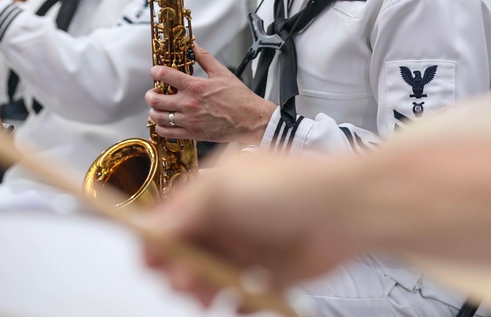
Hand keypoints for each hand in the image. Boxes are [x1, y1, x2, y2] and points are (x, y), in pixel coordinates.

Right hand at [143, 153, 359, 305]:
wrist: (344, 211)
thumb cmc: (287, 187)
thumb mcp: (219, 188)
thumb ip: (182, 211)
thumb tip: (151, 229)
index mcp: (213, 190)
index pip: (173, 216)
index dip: (157, 239)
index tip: (147, 259)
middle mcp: (230, 218)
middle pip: (189, 250)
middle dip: (177, 268)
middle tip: (178, 281)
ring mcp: (250, 246)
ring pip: (211, 275)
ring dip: (201, 288)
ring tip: (204, 296)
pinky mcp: (273, 273)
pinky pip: (244, 295)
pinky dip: (236, 303)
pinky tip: (234, 302)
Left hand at [145, 43, 275, 144]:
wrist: (251, 120)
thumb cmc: (239, 97)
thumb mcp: (222, 72)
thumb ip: (204, 58)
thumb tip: (193, 46)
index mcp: (194, 86)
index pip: (164, 75)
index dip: (155, 71)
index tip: (155, 71)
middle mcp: (189, 104)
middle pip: (154, 99)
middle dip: (151, 94)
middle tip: (155, 92)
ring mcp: (189, 121)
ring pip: (158, 117)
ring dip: (154, 110)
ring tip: (160, 107)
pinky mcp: (192, 134)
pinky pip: (167, 133)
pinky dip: (161, 127)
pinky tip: (166, 122)